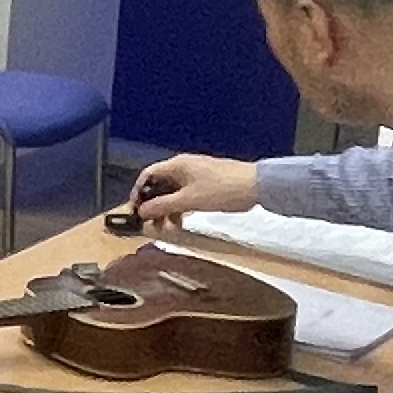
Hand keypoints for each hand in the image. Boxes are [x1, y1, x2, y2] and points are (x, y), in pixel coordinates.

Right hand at [126, 152, 261, 224]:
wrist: (257, 186)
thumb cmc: (222, 190)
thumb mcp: (188, 200)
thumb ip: (162, 206)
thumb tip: (141, 211)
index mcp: (176, 165)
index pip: (147, 175)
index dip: (137, 193)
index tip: (135, 211)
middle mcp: (183, 167)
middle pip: (159, 184)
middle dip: (152, 204)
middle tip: (150, 224)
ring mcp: (196, 174)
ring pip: (172, 192)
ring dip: (166, 209)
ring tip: (168, 227)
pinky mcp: (206, 183)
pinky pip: (185, 195)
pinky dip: (180, 207)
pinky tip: (182, 220)